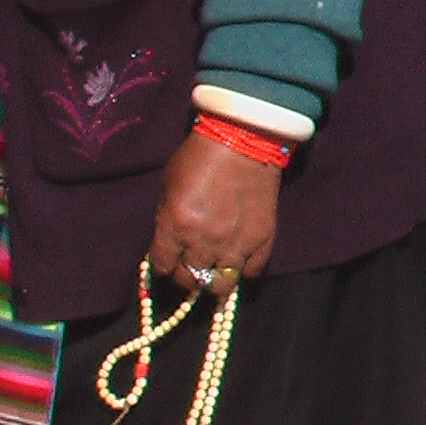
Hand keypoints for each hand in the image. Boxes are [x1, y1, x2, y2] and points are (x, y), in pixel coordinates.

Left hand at [147, 131, 281, 292]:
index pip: (163, 266)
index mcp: (176, 225)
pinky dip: (242, 270)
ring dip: (213, 279)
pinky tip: (237, 258)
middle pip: (189, 280)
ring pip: (219, 287)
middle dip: (186, 274)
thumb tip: (168, 246)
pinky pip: (250, 273)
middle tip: (190, 263)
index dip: (164, 263)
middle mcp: (204, 241)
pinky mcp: (262, 239)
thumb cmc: (199, 156)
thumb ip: (166, 220)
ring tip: (214, 268)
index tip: (169, 258)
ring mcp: (236, 243)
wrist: (244, 138)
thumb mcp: (168, 185)